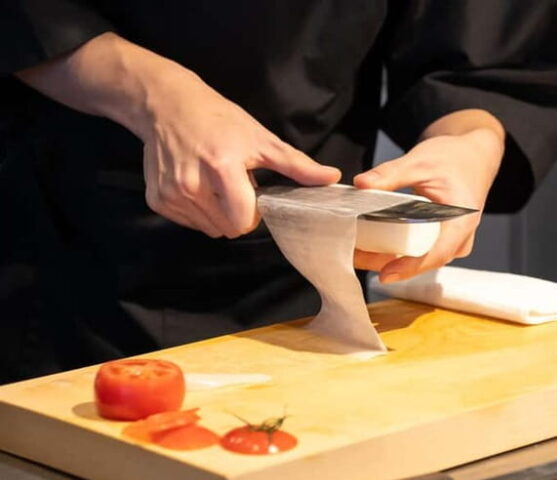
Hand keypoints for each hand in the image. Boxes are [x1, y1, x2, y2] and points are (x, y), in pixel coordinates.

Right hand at [15, 32, 339, 238]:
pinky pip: (189, 223)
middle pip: (228, 229)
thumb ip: (297, 166)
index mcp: (221, 169)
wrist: (167, 105)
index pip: (243, 222)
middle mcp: (192, 185)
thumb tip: (333, 179)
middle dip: (237, 213)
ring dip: (217, 213)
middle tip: (233, 185)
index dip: (253, 213)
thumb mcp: (261, 139)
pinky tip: (196, 184)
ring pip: (209, 228)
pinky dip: (198, 210)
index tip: (252, 193)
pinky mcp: (156, 200)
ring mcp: (171, 194)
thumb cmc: (220, 120)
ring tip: (214, 182)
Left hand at [353, 125, 503, 281]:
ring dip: (389, 258)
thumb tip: (361, 184)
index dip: (411, 267)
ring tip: (357, 252)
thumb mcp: (420, 162)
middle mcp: (460, 238)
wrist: (472, 157)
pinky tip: (372, 245)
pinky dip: (395, 250)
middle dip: (388, 262)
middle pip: (423, 260)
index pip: (438, 253)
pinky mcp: (441, 241)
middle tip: (355, 257)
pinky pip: (418, 252)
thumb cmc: (453, 158)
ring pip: (419, 259)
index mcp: (462, 221)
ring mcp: (451, 242)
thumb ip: (391, 173)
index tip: (385, 273)